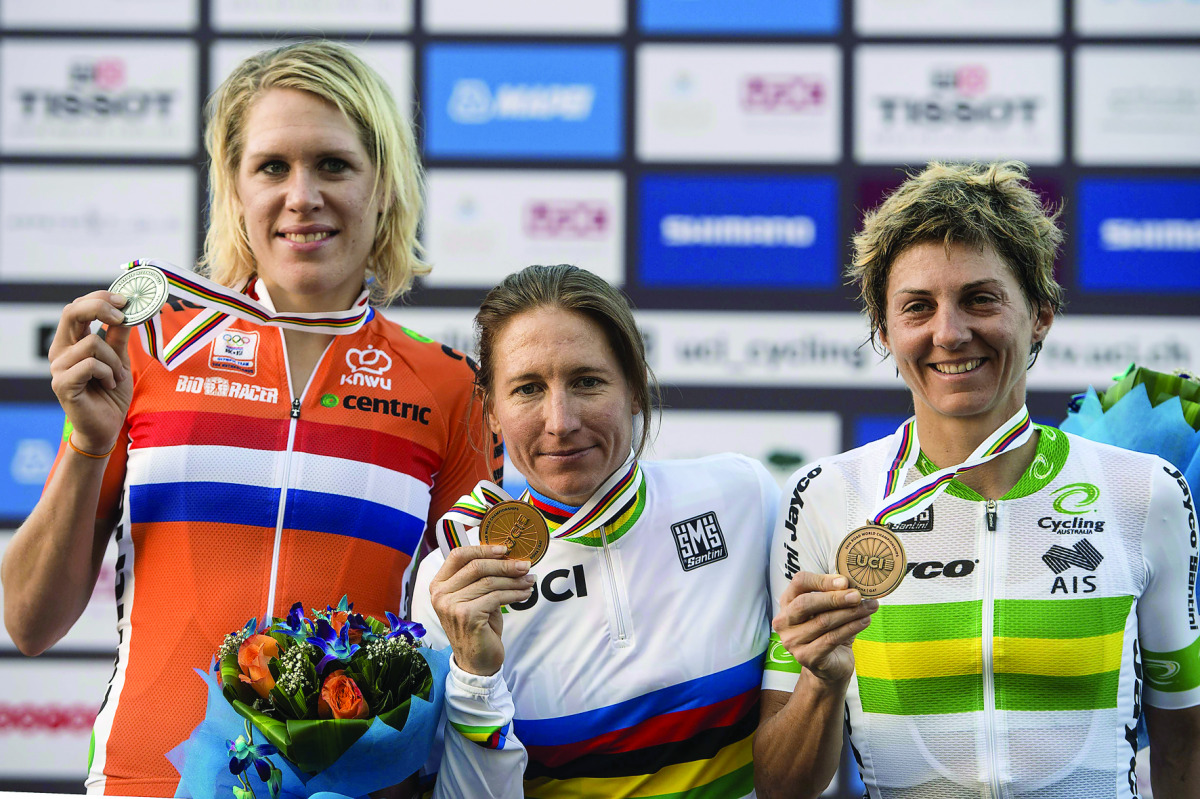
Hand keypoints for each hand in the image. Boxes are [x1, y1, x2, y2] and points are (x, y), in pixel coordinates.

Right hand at [48, 291, 132, 454]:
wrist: (106, 427)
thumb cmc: (111, 393)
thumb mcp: (120, 359)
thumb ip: (118, 336)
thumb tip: (127, 310)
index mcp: (71, 342)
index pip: (76, 307)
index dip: (99, 298)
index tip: (124, 300)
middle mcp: (60, 351)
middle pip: (71, 311)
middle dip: (100, 307)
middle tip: (122, 316)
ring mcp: (58, 367)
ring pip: (91, 343)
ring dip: (114, 360)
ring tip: (116, 376)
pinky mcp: (62, 384)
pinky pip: (90, 365)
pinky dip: (108, 374)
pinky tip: (109, 385)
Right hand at [428, 545, 534, 676]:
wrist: (476, 661)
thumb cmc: (478, 626)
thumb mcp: (476, 597)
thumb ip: (482, 577)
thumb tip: (508, 556)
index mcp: (439, 584)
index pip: (458, 555)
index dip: (483, 549)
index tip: (505, 549)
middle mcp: (440, 594)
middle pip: (476, 566)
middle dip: (505, 564)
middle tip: (525, 565)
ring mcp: (451, 605)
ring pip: (489, 581)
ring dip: (514, 580)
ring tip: (529, 580)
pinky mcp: (466, 615)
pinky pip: (496, 597)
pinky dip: (515, 593)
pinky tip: (525, 594)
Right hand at [773, 571, 878, 684]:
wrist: (830, 666)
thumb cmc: (829, 631)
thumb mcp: (829, 609)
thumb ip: (835, 595)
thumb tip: (852, 583)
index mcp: (787, 602)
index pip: (800, 582)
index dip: (822, 580)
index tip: (845, 582)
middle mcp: (784, 621)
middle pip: (806, 603)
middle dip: (835, 598)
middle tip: (857, 595)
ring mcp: (792, 641)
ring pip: (823, 621)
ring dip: (850, 613)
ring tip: (869, 607)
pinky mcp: (806, 657)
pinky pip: (831, 638)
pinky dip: (851, 628)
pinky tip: (865, 621)